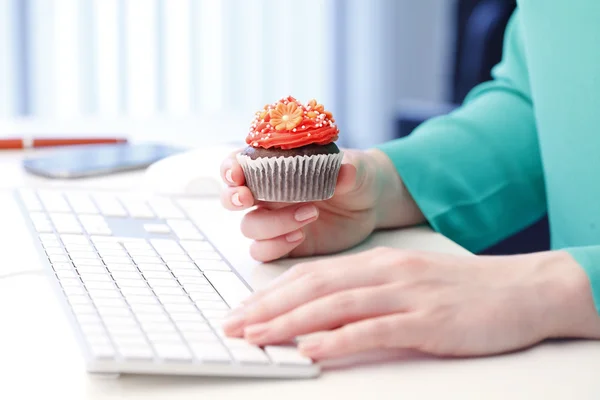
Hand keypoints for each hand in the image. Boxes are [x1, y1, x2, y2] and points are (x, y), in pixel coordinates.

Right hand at [220, 149, 424, 261]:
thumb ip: (347, 170)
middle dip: (233, 198)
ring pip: (249, 226)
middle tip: (248, 198)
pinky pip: (263, 251)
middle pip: (232, 198)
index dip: (230, 168)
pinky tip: (300, 235)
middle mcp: (269, 194)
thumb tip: (344, 171)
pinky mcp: (285, 243)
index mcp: (276, 166)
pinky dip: (275, 246)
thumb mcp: (356, 169)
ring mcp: (275, 220)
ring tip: (309, 214)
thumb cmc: (356, 177)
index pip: (240, 164)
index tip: (236, 174)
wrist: (370, 204)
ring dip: (271, 223)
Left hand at [222, 248, 599, 359]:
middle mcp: (385, 271)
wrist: (520, 289)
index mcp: (377, 262)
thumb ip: (365, 293)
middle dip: (268, 307)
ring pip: (335, 305)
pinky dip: (339, 339)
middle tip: (233, 325)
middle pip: (314, 287)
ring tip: (257, 336)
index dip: (272, 293)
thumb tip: (319, 318)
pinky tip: (312, 348)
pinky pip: (375, 329)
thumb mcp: (406, 283)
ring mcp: (405, 295)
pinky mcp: (427, 321)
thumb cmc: (459, 290)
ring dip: (290, 322)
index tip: (242, 311)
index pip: (312, 275)